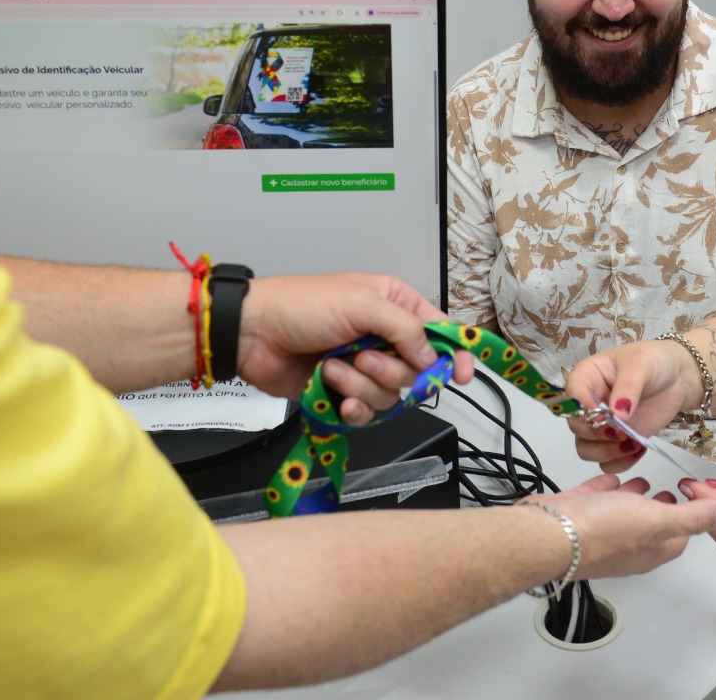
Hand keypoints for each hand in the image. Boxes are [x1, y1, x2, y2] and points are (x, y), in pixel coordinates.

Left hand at [235, 273, 473, 418]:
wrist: (252, 334)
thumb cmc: (299, 305)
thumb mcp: (361, 303)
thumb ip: (405, 327)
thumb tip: (432, 353)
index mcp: (393, 306)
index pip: (439, 332)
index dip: (455, 353)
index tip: (463, 374)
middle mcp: (382, 337)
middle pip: (417, 370)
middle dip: (391, 369)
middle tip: (363, 356)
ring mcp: (362, 366)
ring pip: (390, 393)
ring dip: (361, 385)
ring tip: (333, 368)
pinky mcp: (343, 392)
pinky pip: (365, 413)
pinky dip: (351, 407)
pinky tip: (335, 395)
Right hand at [530, 473, 715, 579]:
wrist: (548, 532)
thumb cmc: (600, 531)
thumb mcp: (658, 520)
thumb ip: (694, 517)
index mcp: (650, 550)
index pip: (681, 536)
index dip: (692, 517)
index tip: (698, 498)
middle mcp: (627, 544)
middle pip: (653, 526)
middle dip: (664, 508)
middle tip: (673, 491)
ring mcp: (601, 530)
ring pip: (625, 512)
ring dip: (637, 498)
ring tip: (646, 480)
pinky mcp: (580, 514)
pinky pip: (599, 500)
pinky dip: (608, 489)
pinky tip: (613, 477)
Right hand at [564, 340, 697, 472]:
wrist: (678, 378)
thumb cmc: (655, 361)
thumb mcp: (640, 364)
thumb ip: (628, 387)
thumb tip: (616, 415)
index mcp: (587, 377)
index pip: (572, 396)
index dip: (583, 409)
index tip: (605, 415)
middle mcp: (589, 403)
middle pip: (577, 427)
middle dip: (598, 433)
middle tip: (622, 431)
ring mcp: (602, 424)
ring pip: (586, 449)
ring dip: (606, 452)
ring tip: (632, 443)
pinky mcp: (616, 440)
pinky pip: (606, 462)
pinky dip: (619, 462)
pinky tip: (638, 449)